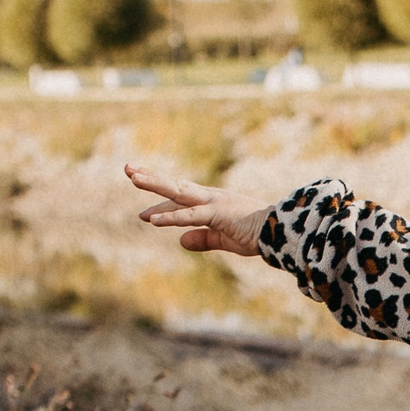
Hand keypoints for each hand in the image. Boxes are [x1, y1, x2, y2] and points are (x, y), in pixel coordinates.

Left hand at [126, 163, 272, 256]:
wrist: (281, 233)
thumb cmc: (258, 235)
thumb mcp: (225, 240)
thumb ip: (203, 239)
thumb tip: (181, 241)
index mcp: (213, 202)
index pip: (181, 198)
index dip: (160, 201)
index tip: (142, 206)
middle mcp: (211, 197)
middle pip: (175, 186)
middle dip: (151, 177)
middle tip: (128, 169)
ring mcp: (214, 203)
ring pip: (179, 192)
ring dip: (155, 184)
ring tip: (133, 178)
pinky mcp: (218, 214)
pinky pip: (190, 216)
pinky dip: (171, 216)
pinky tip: (151, 219)